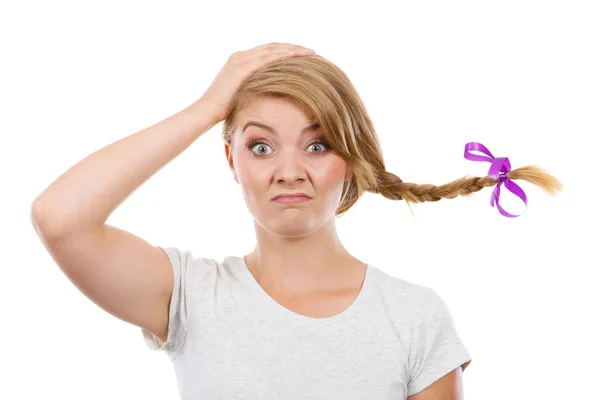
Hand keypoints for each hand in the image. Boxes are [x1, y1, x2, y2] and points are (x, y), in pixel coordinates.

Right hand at [199, 42, 314, 123]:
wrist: (207, 110)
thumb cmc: (224, 108)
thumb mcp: (242, 94)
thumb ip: (254, 88)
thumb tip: (269, 94)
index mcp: (240, 60)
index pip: (267, 51)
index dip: (285, 51)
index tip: (301, 55)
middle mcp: (240, 56)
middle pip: (272, 46)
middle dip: (292, 47)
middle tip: (310, 51)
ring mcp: (240, 60)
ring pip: (271, 49)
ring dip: (291, 49)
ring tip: (308, 52)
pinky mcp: (241, 67)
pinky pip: (266, 58)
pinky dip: (281, 55)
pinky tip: (295, 56)